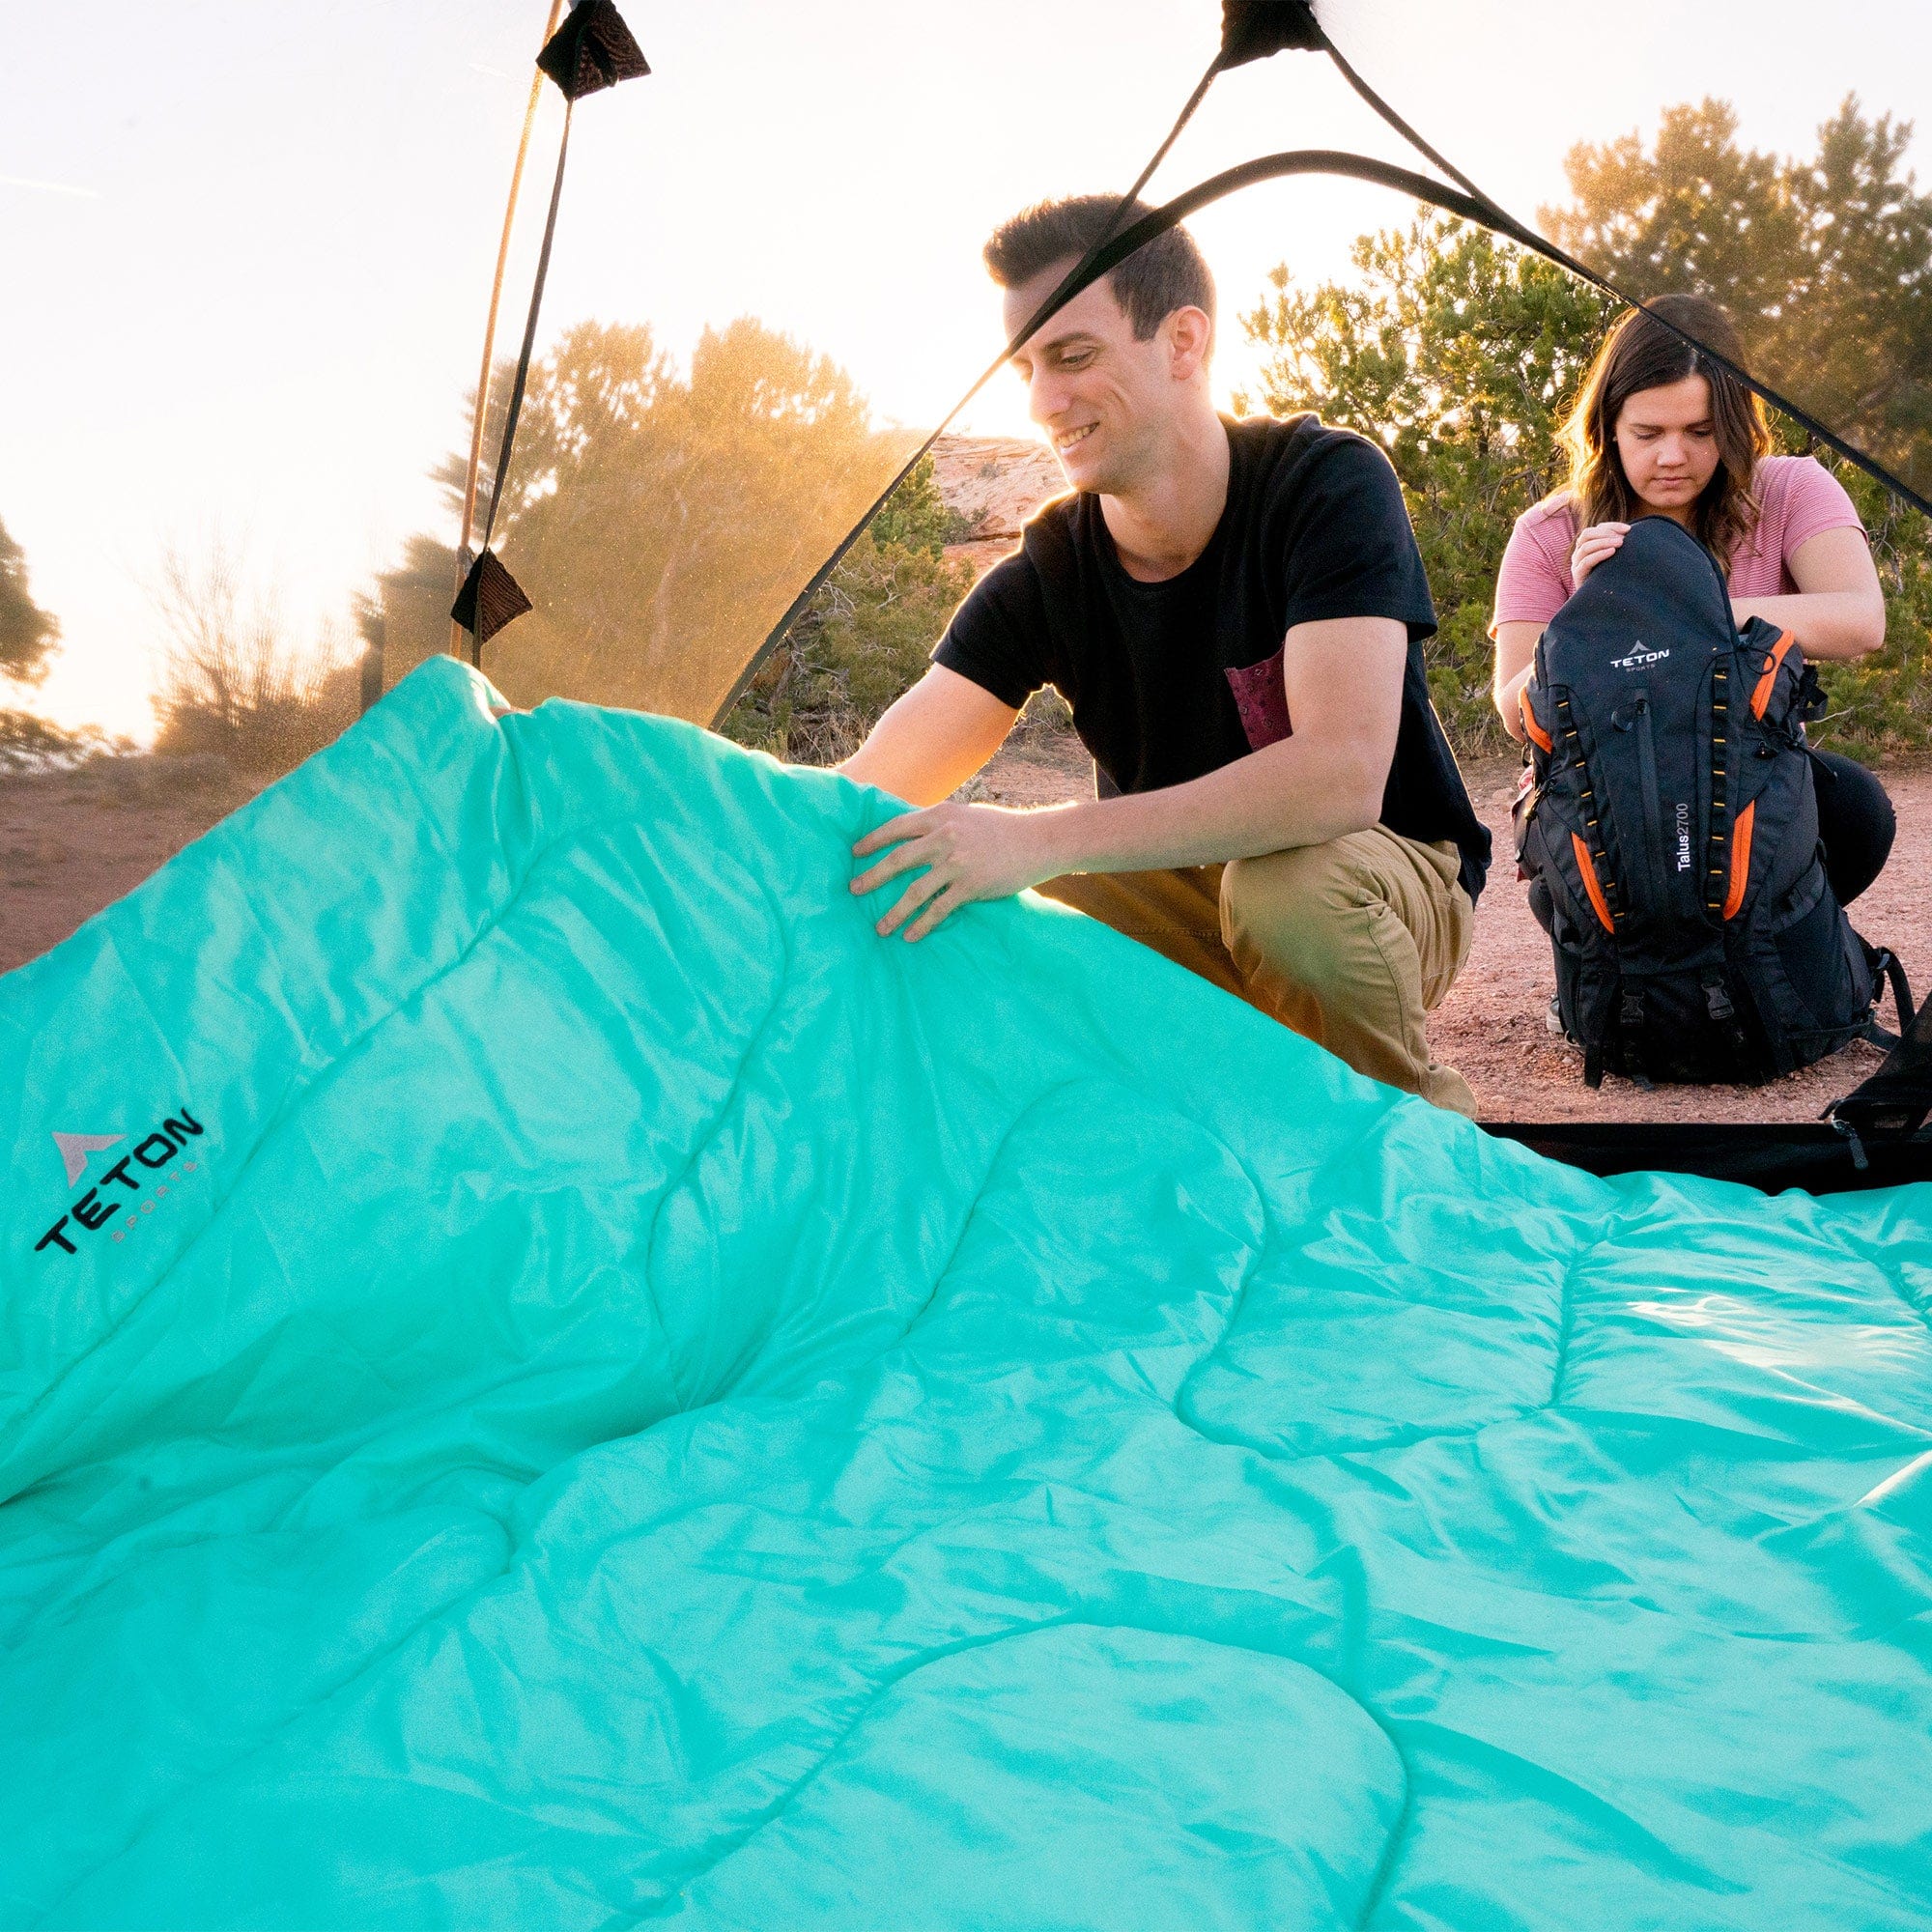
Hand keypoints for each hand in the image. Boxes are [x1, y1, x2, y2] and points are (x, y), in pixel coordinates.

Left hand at [851, 802, 1064, 941]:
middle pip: (898, 860)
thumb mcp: (965, 816)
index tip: (855, 853)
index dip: (873, 841)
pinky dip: (922, 924)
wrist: (1038, 842)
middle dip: (872, 877)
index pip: (896, 828)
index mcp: (940, 816)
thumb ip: (939, 825)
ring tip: (880, 928)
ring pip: (915, 891)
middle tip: (853, 890)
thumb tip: (911, 836)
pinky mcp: (971, 886)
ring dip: (894, 912)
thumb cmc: (1001, 829)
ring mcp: (958, 863)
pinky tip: (910, 936)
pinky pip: (939, 909)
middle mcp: (945, 837)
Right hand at [1571, 521, 1628, 585]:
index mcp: (1588, 545)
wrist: (1600, 602)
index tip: (1628, 530)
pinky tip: (1612, 552)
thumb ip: (1618, 546)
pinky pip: (1586, 561)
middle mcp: (1579, 553)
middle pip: (1587, 534)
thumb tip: (1631, 532)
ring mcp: (1576, 564)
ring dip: (1604, 542)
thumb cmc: (1611, 578)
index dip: (1612, 526)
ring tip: (1620, 544)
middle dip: (1606, 533)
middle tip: (1622, 539)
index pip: (1597, 529)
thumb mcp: (1615, 558)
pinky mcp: (1577, 575)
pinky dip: (1599, 554)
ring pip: (1586, 546)